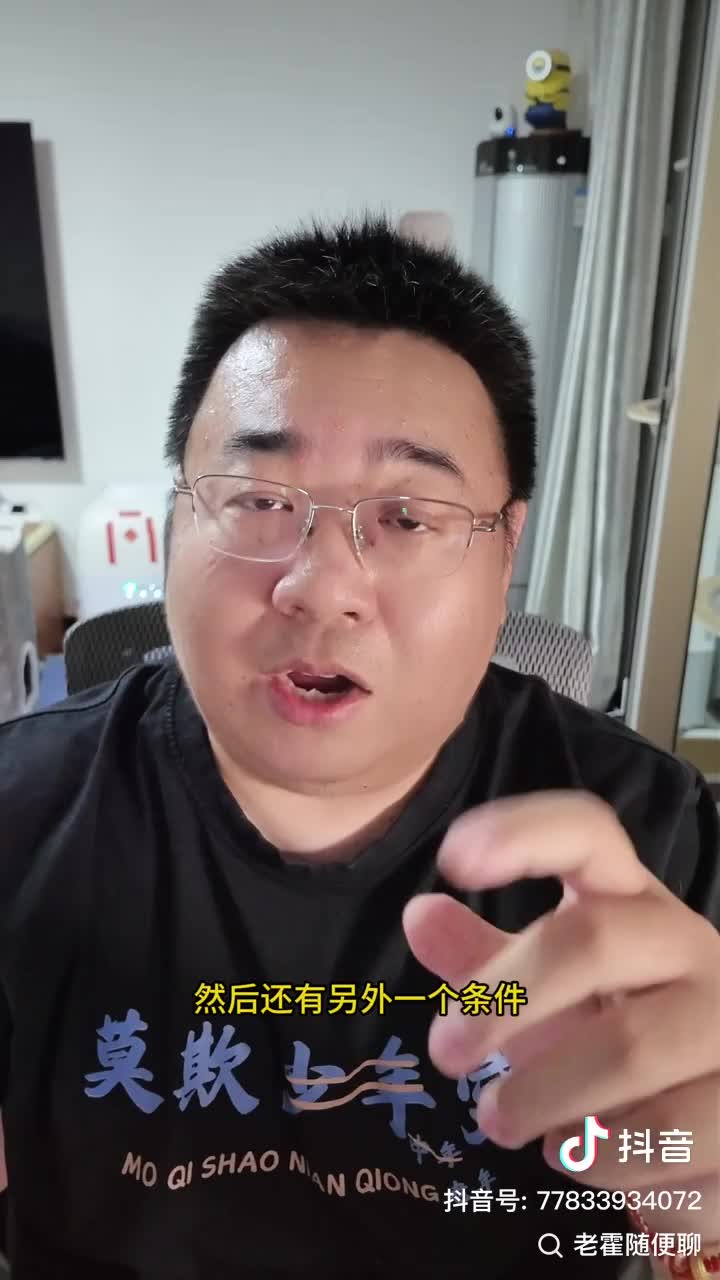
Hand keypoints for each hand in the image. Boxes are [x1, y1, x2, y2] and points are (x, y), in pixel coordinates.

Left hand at [402, 792, 719, 1242]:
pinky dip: (604, 1156)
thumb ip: (487, 961)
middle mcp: (689, 944)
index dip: (524, 835)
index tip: (453, 859)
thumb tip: (419, 916)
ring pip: (628, 1046)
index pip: (588, 836)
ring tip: (500, 1121)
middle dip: (504, 999)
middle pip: (592, 939)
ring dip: (543, 1094)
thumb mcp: (555, 996)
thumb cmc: (625, 1037)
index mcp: (633, 903)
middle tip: (445, 1054)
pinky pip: (669, 1131)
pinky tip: (578, 1157)